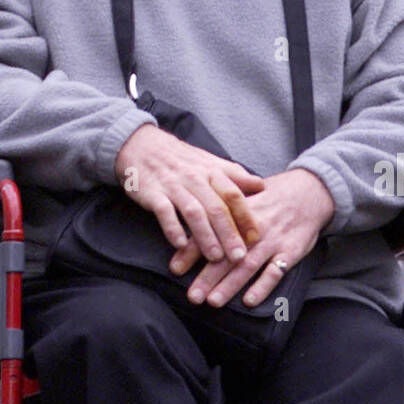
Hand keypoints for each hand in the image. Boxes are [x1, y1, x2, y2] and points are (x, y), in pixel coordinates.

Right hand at [114, 124, 265, 263]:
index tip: (255, 237)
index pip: (232, 194)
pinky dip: (172, 228)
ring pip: (193, 212)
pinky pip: (164, 211)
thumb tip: (262, 185)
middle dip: (229, 233)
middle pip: (216, 207)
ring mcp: (173, 185)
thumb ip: (234, 175)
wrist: (142, 146)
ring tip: (215, 257)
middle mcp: (194, 178)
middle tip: (239, 256)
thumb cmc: (180, 159)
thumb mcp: (209, 162)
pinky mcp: (152, 193)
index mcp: (211, 171)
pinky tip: (180, 244)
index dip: (245, 216)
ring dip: (205, 236)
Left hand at [169, 167, 334, 308]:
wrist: (309, 191)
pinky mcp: (291, 251)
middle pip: (226, 254)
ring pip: (248, 265)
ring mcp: (272, 240)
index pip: (209, 232)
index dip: (191, 251)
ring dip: (230, 285)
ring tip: (214, 301)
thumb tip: (187, 224)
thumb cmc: (270, 197)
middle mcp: (253, 228)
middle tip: (192, 296)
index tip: (174, 269)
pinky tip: (250, 301)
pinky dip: (263, 286)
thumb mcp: (243, 198)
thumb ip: (219, 211)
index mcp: (237, 213)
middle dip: (207, 277)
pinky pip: (276, 271)